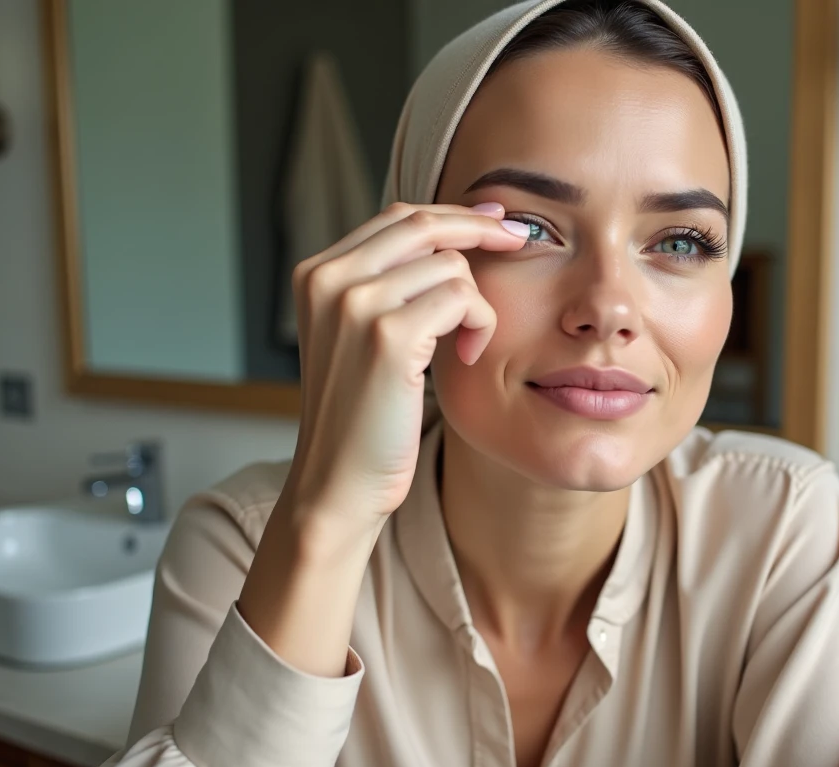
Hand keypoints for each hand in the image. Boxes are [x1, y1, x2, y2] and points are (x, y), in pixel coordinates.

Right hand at [281, 201, 529, 548]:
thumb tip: (449, 232)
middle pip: (423, 224)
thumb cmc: (362, 417)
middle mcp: (328, 279)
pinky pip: (463, 298)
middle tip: (521, 242)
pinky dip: (481, 324)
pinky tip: (468, 355)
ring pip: (449, 263)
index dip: (453, 214)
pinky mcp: (388, 335)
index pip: (396, 217)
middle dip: (481, 228)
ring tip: (467, 343)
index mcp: (317, 274)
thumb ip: (387, 285)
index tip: (495, 219)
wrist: (339, 482)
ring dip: (477, 303)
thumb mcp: (360, 337)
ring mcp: (355, 304)